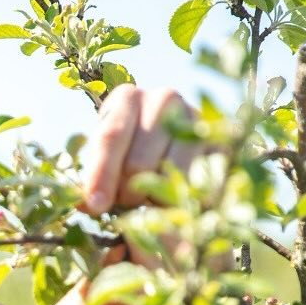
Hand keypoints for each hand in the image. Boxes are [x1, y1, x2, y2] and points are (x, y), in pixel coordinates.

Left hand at [81, 85, 195, 215]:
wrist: (178, 146)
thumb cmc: (127, 155)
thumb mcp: (105, 159)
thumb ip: (93, 177)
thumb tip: (87, 204)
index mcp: (126, 98)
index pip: (111, 138)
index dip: (101, 175)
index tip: (96, 206)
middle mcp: (163, 98)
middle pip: (137, 164)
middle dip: (126, 194)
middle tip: (125, 199)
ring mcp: (194, 117)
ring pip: (166, 178)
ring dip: (151, 201)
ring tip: (147, 196)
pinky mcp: (218, 142)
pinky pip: (193, 185)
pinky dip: (177, 202)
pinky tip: (171, 198)